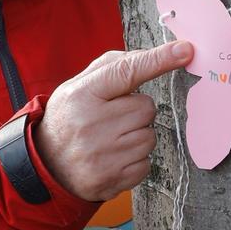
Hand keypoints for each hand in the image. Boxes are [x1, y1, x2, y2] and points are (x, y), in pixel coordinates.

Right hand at [33, 40, 190, 201]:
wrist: (46, 166)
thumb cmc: (69, 119)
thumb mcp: (78, 86)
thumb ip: (114, 66)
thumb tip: (153, 55)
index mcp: (81, 95)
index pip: (126, 72)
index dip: (159, 60)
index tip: (184, 50)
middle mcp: (90, 124)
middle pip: (146, 107)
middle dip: (137, 111)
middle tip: (113, 118)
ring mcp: (100, 154)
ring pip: (150, 137)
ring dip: (137, 136)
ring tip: (111, 139)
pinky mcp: (111, 178)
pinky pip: (146, 163)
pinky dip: (135, 160)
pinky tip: (114, 157)